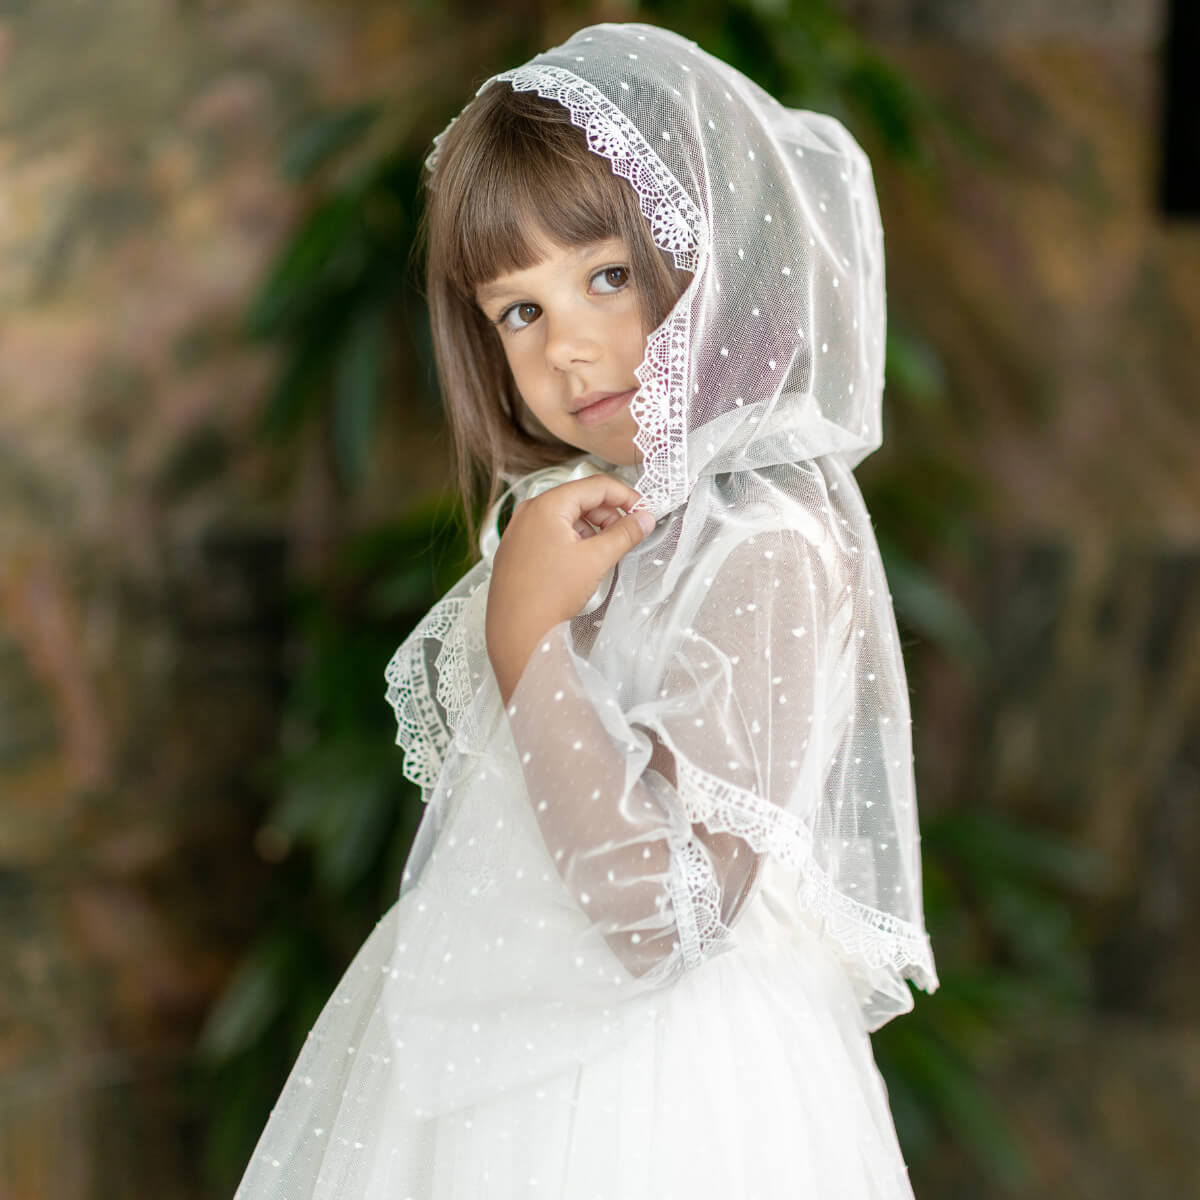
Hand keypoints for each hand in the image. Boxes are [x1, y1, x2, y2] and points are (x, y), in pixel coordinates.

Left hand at [486, 474, 655, 702]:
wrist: (515, 631)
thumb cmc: (549, 594)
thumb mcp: (596, 559)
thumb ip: (624, 534)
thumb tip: (644, 519)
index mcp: (546, 505)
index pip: (595, 486)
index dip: (625, 496)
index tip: (644, 511)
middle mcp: (529, 511)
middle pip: (579, 499)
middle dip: (608, 514)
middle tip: (628, 533)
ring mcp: (520, 531)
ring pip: (566, 517)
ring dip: (591, 528)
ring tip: (605, 551)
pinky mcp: (517, 550)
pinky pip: (551, 533)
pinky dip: (573, 539)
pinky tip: (583, 560)